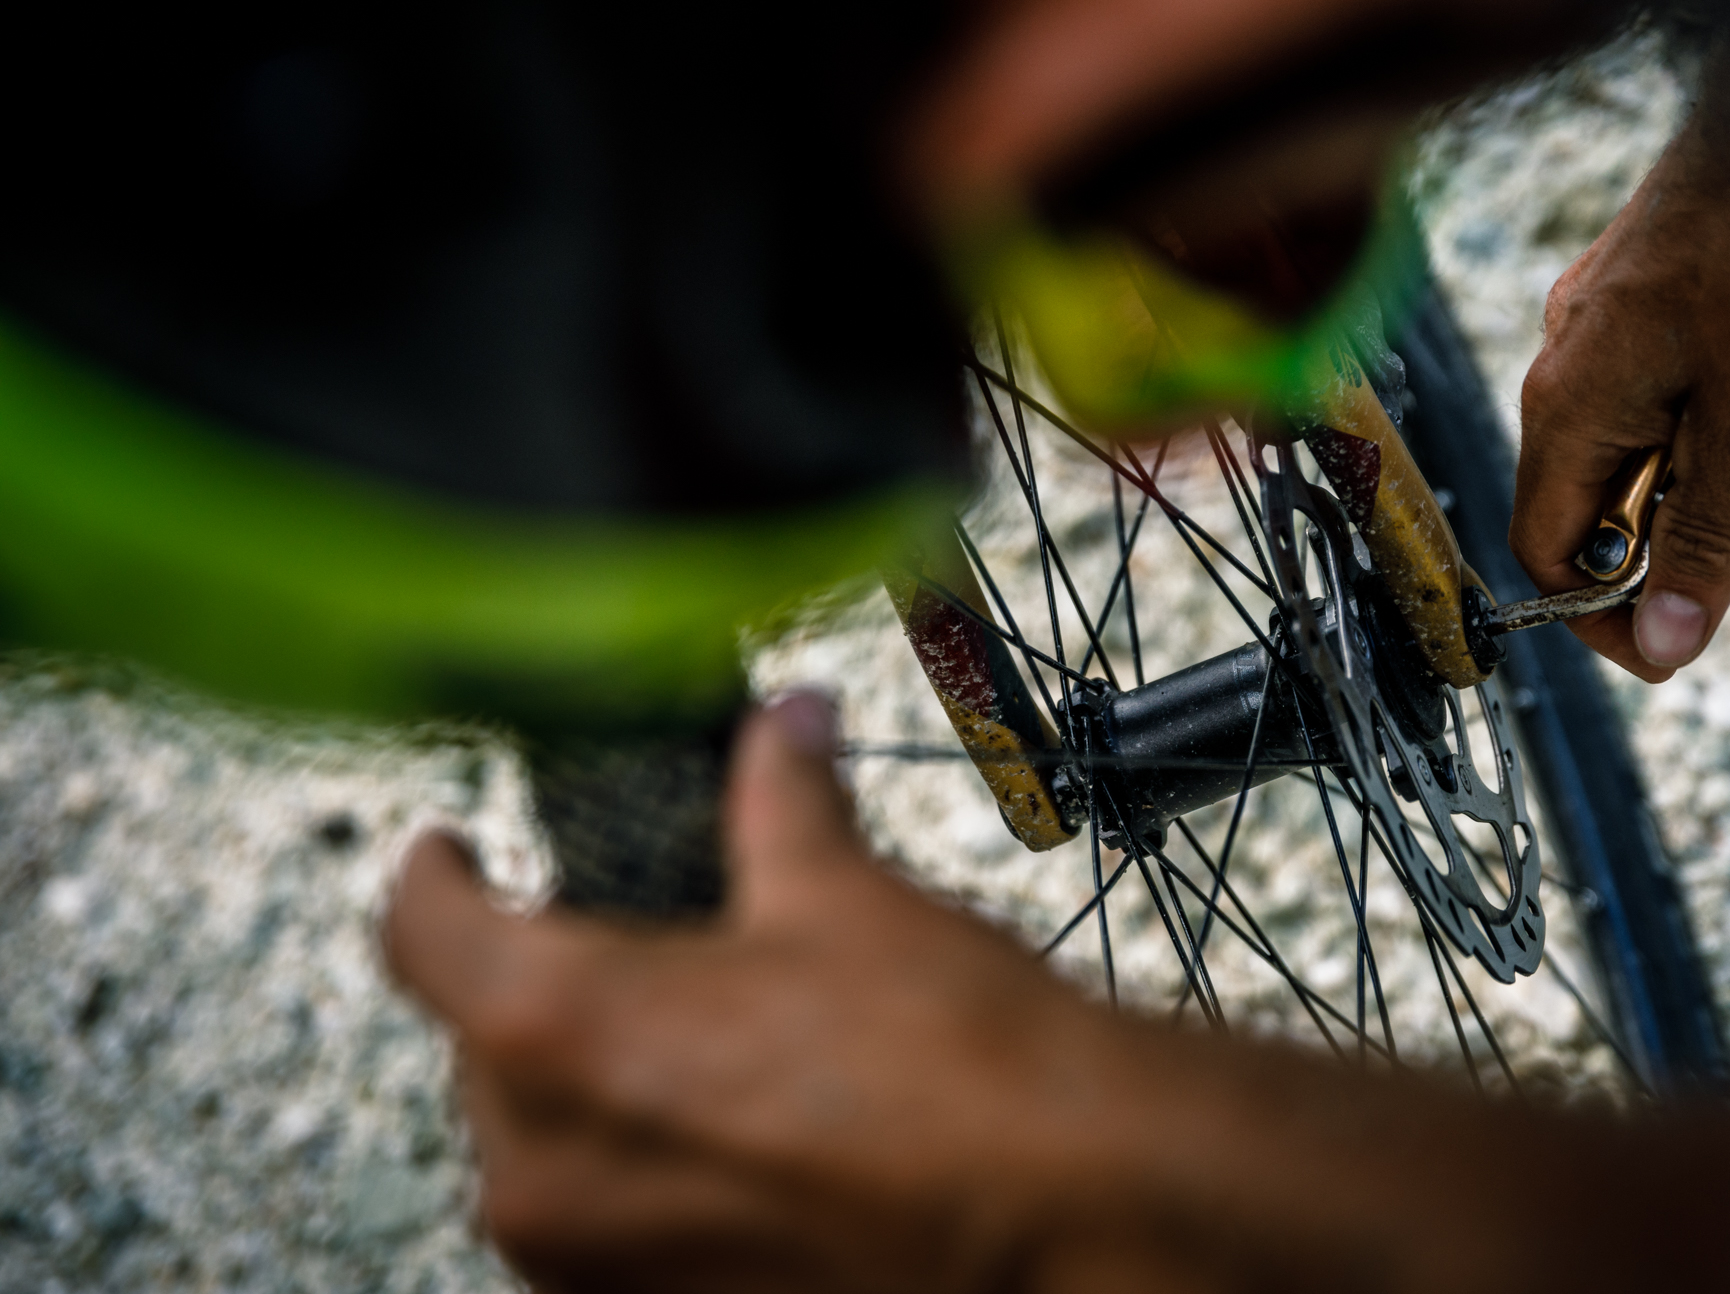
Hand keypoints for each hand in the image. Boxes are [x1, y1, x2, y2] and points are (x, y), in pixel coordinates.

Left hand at [382, 694, 1135, 1291]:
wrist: (1068, 1208)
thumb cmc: (954, 1065)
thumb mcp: (845, 896)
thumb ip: (781, 801)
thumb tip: (785, 730)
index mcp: (559, 1031)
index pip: (421, 933)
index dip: (434, 874)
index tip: (450, 853)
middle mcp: (545, 1171)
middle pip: (484, 1049)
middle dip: (545, 988)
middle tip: (641, 949)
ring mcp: (593, 1271)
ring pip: (543, 1150)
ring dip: (595, 1088)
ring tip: (713, 1046)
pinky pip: (606, 1227)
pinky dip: (648, 1169)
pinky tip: (747, 1131)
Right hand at [1511, 42, 1729, 680]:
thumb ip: (1705, 543)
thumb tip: (1666, 648)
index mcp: (1568, 410)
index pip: (1545, 552)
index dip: (1601, 615)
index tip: (1673, 640)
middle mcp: (1565, 369)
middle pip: (1587, 503)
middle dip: (1666, 547)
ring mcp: (1597, 326)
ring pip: (1629, 445)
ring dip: (1696, 482)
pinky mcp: (1638, 295)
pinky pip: (1651, 391)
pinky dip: (1704, 423)